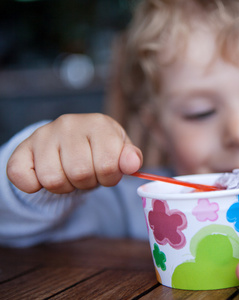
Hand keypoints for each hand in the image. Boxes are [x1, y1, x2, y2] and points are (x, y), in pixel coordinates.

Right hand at [7, 113, 142, 193]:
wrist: (71, 140)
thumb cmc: (99, 148)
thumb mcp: (121, 150)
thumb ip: (130, 157)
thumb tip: (132, 164)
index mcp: (99, 124)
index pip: (107, 165)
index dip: (110, 178)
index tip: (108, 172)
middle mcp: (69, 124)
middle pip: (80, 174)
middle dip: (88, 182)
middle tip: (88, 173)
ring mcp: (43, 135)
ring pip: (53, 180)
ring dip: (64, 186)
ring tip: (69, 173)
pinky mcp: (22, 149)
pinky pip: (23, 179)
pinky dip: (34, 186)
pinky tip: (45, 175)